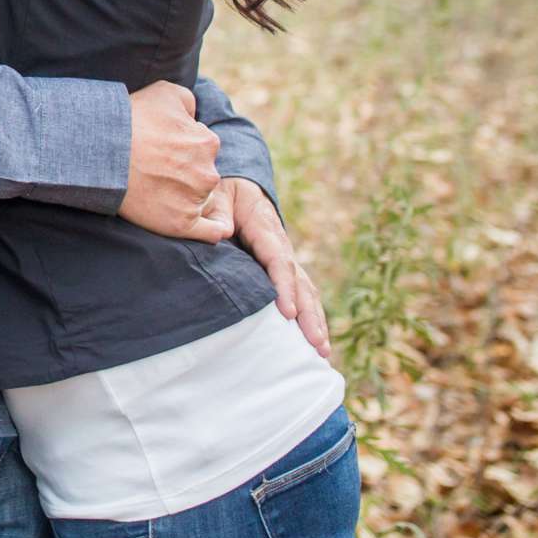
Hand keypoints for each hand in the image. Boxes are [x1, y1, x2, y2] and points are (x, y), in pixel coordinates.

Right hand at [118, 81, 230, 241]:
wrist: (98, 149)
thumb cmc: (129, 118)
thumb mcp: (165, 92)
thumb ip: (190, 102)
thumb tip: (196, 117)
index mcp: (207, 142)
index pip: (202, 148)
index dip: (182, 147)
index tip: (159, 149)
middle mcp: (208, 172)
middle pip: (202, 174)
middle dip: (184, 171)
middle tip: (154, 168)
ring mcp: (195, 200)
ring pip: (202, 198)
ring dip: (186, 193)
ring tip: (154, 187)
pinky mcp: (180, 224)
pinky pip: (212, 231)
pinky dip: (213, 227)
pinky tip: (204, 221)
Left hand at [221, 178, 331, 358]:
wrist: (237, 187)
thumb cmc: (222, 193)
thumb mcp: (216, 194)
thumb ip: (217, 212)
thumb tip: (222, 232)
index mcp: (265, 228)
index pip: (278, 261)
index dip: (284, 288)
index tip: (287, 313)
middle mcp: (282, 246)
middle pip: (300, 283)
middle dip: (309, 315)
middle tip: (316, 344)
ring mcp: (286, 259)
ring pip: (306, 291)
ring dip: (316, 321)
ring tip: (322, 351)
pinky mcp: (283, 269)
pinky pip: (301, 293)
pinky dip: (311, 316)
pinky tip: (316, 339)